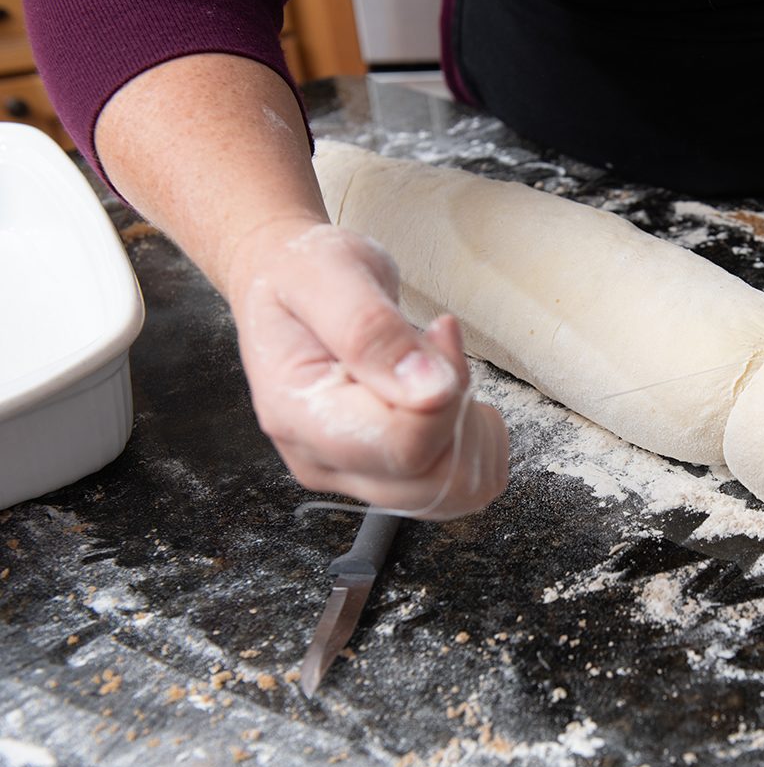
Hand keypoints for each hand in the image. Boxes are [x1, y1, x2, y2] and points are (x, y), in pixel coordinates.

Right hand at [225, 221, 508, 518]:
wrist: (285, 283)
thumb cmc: (302, 274)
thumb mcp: (328, 275)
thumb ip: (372, 331)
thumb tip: (430, 390)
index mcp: (300, 415)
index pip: (405, 446)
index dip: (446, 393)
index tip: (441, 331)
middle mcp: (322, 460)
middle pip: (434, 482)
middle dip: (462, 414)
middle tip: (438, 350)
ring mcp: (353, 474)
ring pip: (455, 491)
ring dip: (472, 431)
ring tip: (439, 372)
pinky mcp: (382, 475)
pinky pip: (459, 486)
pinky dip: (475, 444)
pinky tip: (449, 397)